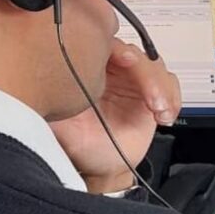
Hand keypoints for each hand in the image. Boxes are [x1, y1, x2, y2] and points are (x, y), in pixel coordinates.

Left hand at [51, 39, 180, 193]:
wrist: (98, 167)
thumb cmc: (77, 144)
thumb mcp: (55, 120)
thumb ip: (50, 98)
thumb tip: (42, 80)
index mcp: (89, 66)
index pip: (108, 45)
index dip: (121, 50)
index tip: (126, 61)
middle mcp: (113, 70)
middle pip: (138, 54)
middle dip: (148, 74)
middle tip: (151, 96)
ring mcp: (135, 82)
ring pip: (156, 67)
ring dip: (162, 87)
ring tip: (159, 110)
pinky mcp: (153, 97)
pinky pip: (170, 86)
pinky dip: (172, 98)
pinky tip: (164, 116)